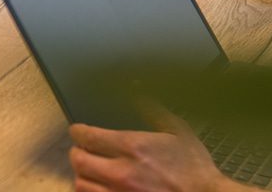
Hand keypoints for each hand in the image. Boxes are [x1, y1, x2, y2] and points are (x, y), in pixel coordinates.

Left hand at [69, 113, 242, 191]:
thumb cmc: (195, 169)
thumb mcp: (178, 131)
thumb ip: (153, 109)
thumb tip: (136, 90)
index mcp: (134, 147)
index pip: (88, 136)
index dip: (78, 131)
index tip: (78, 130)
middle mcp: (122, 172)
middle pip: (78, 160)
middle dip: (77, 152)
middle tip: (82, 149)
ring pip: (81, 184)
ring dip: (83, 175)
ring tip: (90, 170)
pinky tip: (99, 187)